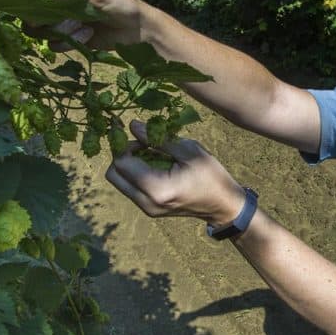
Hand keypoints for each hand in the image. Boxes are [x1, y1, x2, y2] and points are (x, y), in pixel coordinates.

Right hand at [33, 0, 147, 50]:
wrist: (136, 28)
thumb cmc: (118, 1)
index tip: (44, 1)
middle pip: (28, 6)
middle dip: (46, 16)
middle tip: (68, 17)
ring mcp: (57, 15)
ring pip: (37, 27)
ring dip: (59, 30)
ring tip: (81, 26)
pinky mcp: (64, 34)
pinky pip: (52, 42)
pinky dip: (68, 41)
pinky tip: (87, 34)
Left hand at [105, 120, 245, 226]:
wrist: (222, 204)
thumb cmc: (210, 175)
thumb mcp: (188, 150)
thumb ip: (157, 138)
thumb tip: (132, 125)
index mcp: (157, 188)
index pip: (122, 163)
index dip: (125, 144)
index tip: (139, 134)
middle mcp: (146, 202)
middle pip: (113, 174)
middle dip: (122, 155)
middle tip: (142, 144)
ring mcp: (146, 208)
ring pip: (119, 181)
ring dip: (128, 164)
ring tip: (151, 154)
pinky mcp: (149, 209)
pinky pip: (130, 187)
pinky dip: (135, 173)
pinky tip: (154, 165)